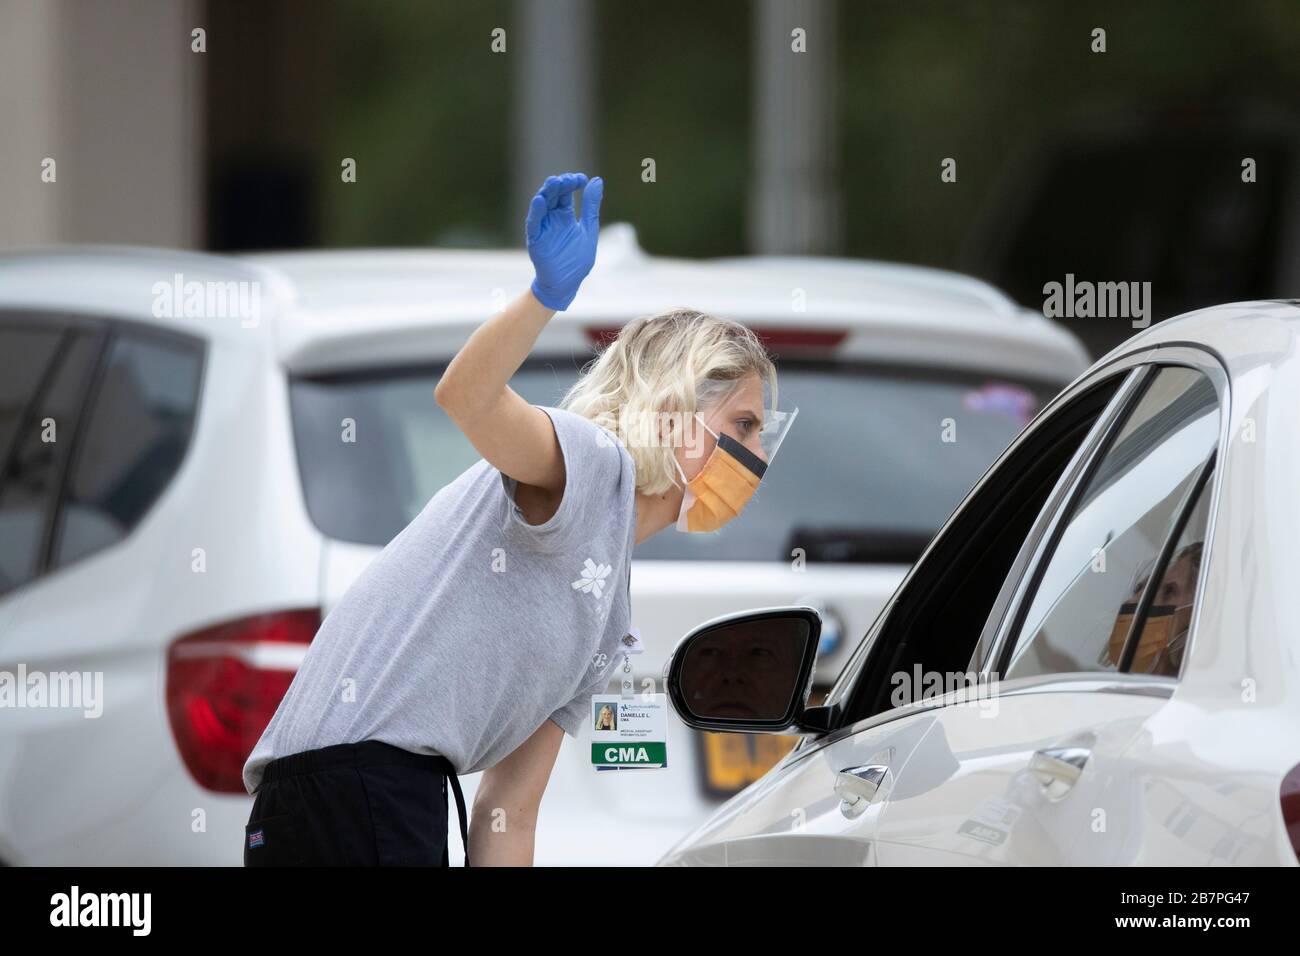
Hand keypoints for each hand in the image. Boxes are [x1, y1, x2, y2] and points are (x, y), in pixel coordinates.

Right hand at [525, 171, 603, 310]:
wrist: (567, 284)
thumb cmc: (577, 260)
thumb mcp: (589, 229)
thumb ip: (591, 206)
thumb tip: (597, 180)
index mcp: (565, 216)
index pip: (565, 193)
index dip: (572, 183)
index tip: (582, 179)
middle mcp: (552, 218)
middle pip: (553, 195)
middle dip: (560, 184)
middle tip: (568, 179)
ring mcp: (542, 228)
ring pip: (541, 205)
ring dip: (546, 193)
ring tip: (554, 182)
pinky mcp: (535, 239)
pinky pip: (533, 223)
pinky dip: (536, 212)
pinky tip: (540, 200)